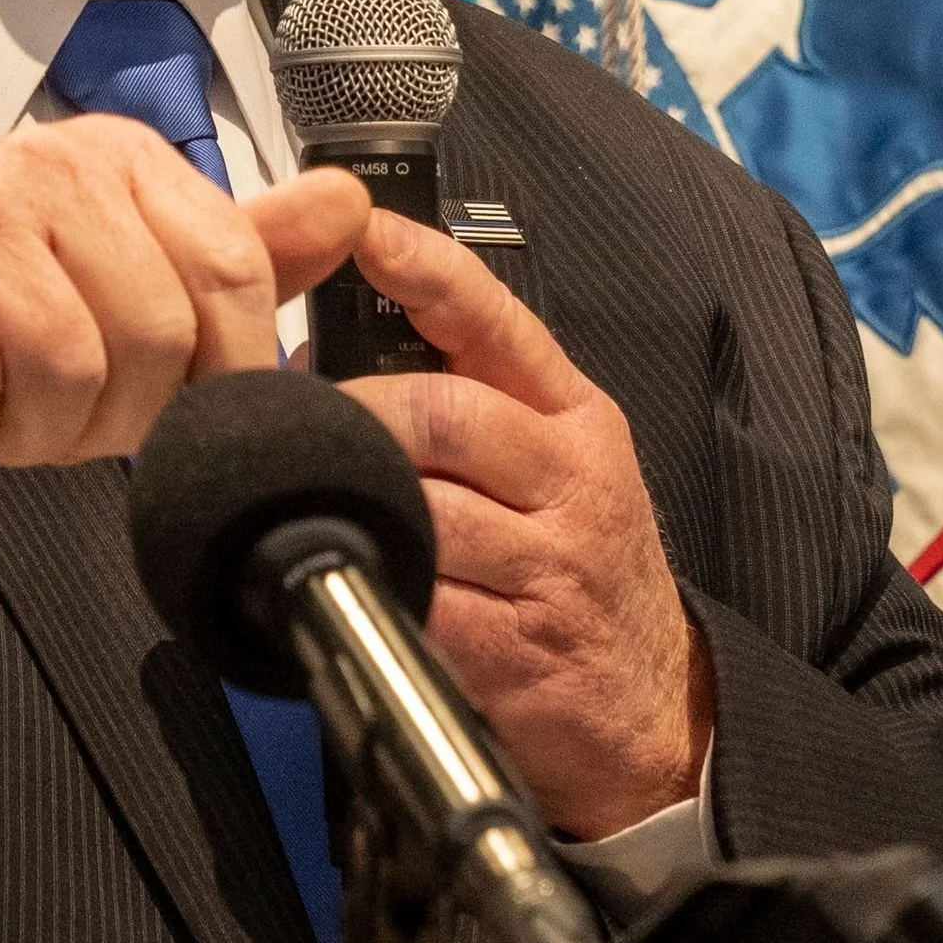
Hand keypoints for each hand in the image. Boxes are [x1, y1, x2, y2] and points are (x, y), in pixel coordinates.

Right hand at [0, 116, 369, 472]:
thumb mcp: (136, 276)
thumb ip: (246, 254)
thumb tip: (353, 204)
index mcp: (126, 163)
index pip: (232, 273)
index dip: (224, 370)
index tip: (187, 404)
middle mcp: (53, 165)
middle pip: (156, 336)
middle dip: (118, 413)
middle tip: (67, 407)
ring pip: (66, 367)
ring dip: (36, 425)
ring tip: (3, 399)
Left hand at [340, 210, 711, 838]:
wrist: (651, 711)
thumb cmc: (577, 569)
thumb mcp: (552, 467)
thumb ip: (467, 402)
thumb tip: (324, 355)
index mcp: (575, 418)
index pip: (499, 321)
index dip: (428, 270)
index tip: (366, 231)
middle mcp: (572, 481)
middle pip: (443, 412)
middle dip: (352, 413)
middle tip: (291, 423)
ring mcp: (551, 568)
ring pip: (424, 508)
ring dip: (347, 502)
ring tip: (299, 498)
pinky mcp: (518, 652)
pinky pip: (420, 604)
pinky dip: (368, 587)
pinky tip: (341, 579)